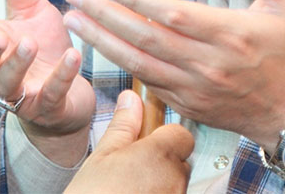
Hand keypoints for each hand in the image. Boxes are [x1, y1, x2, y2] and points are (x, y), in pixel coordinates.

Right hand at [0, 0, 95, 165]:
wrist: (71, 88)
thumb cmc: (44, 47)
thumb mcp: (33, 13)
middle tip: (1, 36)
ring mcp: (20, 95)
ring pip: (8, 85)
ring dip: (18, 65)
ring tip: (32, 44)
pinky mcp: (48, 108)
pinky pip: (50, 95)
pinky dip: (61, 76)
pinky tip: (73, 55)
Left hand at [62, 0, 284, 152]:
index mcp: (230, 33)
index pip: (173, 14)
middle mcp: (208, 63)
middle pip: (146, 38)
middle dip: (105, 16)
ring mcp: (195, 87)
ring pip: (139, 64)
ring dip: (102, 42)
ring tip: (73, 21)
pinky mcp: (188, 104)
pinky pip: (148, 84)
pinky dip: (121, 66)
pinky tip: (99, 48)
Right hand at [65, 90, 193, 193]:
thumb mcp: (102, 156)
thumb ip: (123, 126)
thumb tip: (131, 99)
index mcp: (160, 155)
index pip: (182, 136)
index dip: (164, 137)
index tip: (145, 142)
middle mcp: (176, 180)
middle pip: (180, 162)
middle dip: (160, 163)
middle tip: (130, 170)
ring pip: (175, 186)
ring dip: (158, 185)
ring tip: (128, 190)